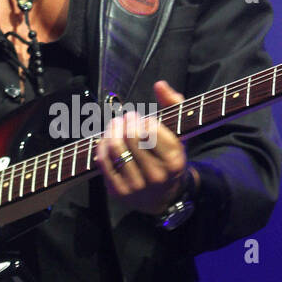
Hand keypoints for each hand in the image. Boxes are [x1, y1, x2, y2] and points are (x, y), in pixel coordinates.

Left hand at [94, 79, 197, 215]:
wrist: (164, 196)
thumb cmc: (169, 156)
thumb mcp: (179, 132)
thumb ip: (174, 104)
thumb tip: (159, 84)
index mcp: (174, 160)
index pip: (150, 130)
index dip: (142, 119)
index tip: (141, 118)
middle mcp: (157, 176)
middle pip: (131, 136)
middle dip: (125, 121)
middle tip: (126, 118)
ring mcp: (137, 186)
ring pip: (116, 147)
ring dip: (112, 130)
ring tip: (115, 124)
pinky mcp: (119, 192)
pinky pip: (103, 161)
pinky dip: (102, 146)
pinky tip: (107, 140)